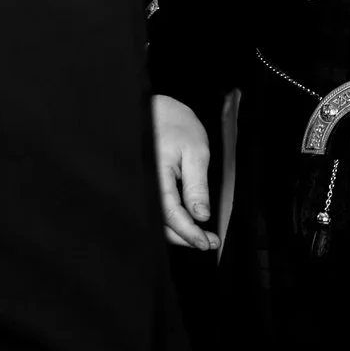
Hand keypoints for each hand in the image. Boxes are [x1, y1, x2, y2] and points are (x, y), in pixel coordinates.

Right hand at [153, 95, 216, 250]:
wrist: (157, 107)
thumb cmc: (176, 124)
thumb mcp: (196, 151)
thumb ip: (197, 186)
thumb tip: (201, 216)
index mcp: (155, 175)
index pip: (171, 215)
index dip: (190, 233)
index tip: (207, 242)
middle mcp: (143, 184)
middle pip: (161, 224)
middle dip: (185, 238)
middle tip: (209, 242)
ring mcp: (141, 186)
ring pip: (156, 220)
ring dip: (178, 232)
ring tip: (201, 236)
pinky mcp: (143, 186)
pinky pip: (154, 209)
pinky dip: (170, 220)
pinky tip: (186, 222)